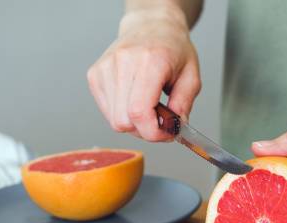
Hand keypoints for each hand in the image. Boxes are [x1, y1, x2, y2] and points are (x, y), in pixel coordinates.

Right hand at [87, 7, 200, 140]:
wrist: (151, 26)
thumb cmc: (172, 48)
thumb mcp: (191, 77)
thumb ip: (184, 106)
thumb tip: (173, 129)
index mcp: (150, 61)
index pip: (139, 112)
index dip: (153, 132)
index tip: (166, 133)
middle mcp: (123, 63)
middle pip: (124, 121)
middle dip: (145, 130)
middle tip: (160, 119)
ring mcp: (105, 68)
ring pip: (114, 120)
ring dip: (134, 123)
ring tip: (148, 106)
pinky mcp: (95, 75)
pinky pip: (107, 111)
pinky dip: (123, 113)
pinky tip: (135, 100)